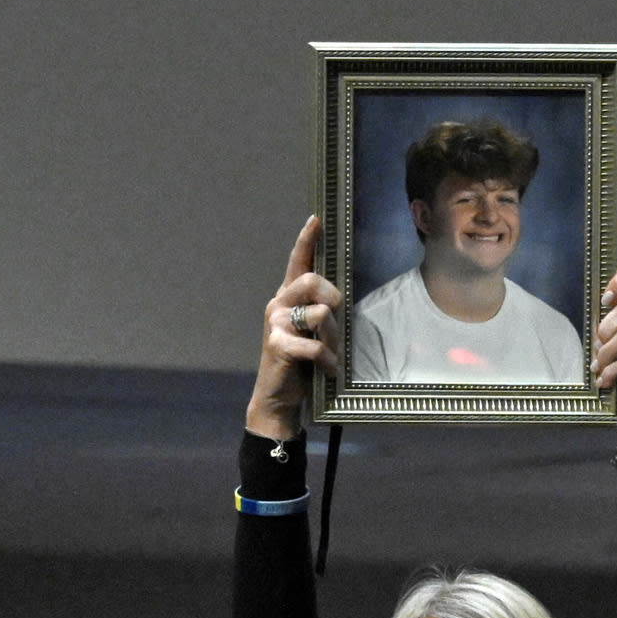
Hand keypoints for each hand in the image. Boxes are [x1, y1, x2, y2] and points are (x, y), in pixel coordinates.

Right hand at [245, 215, 345, 442]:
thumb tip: (340, 299)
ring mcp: (276, 324)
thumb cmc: (300, 363)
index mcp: (287, 297)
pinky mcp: (278, 345)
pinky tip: (328, 369)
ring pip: (319, 314)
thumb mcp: (312, 332)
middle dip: (333, 298)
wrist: (279, 398)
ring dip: (333, 338)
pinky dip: (328, 360)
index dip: (307, 240)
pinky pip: (316, 345)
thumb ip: (320, 311)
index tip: (317, 219)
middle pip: (313, 281)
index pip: (297, 262)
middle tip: (336, 320)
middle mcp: (278, 304)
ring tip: (330, 354)